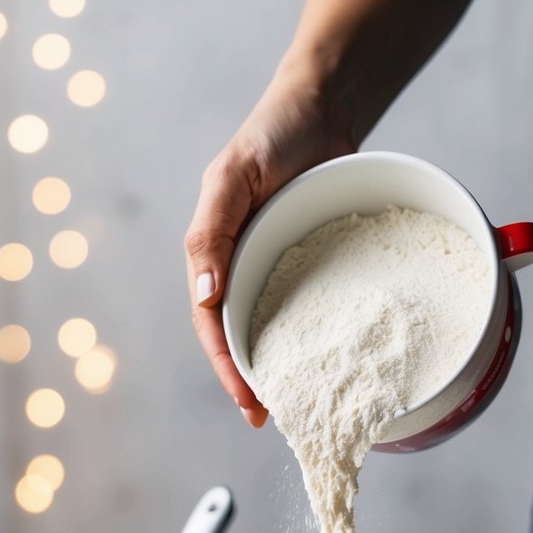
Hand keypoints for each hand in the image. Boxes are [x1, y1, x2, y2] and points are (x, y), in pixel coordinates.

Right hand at [185, 67, 354, 427]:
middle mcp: (239, 270)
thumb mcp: (230, 177)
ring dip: (280, 369)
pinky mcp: (308, 267)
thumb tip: (205, 298)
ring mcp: (273, 270)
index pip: (211, 327)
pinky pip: (306, 310)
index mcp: (212, 257)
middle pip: (239, 340)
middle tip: (273, 421)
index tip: (249, 403)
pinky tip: (328, 364)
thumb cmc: (268, 135)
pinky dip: (311, 340)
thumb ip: (211, 234)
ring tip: (300, 405)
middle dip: (251, 383)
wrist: (320, 110)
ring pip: (271, 331)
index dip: (227, 369)